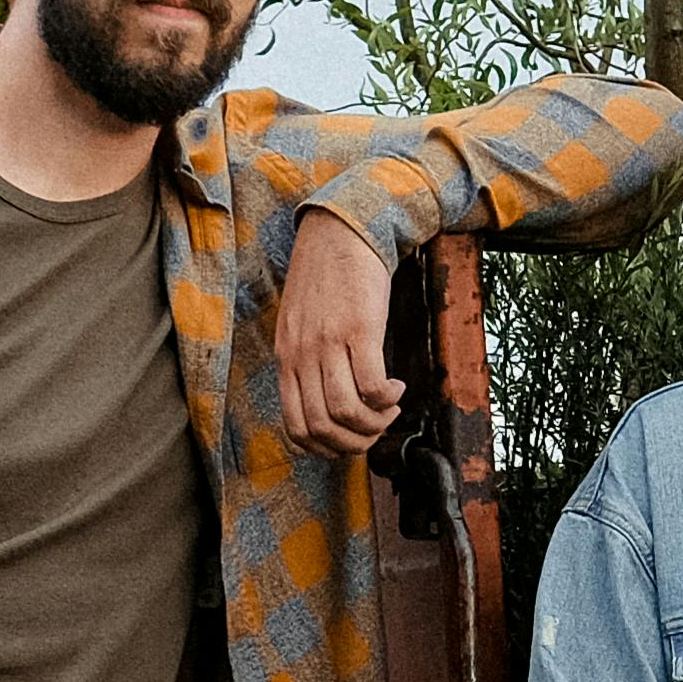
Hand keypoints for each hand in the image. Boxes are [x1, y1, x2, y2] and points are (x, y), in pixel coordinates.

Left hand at [274, 214, 407, 449]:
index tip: (348, 440)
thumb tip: (326, 403)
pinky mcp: (358, 329)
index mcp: (286, 358)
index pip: (295, 428)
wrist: (342, 232)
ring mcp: (328, 343)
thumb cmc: (325, 278)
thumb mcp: (299, 325)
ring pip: (346, 412)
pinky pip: (372, 385)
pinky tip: (396, 386)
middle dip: (355, 443)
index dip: (326, 449)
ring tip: (389, 407)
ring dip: (375, 422)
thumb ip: (306, 362)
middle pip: (322, 428)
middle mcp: (302, 355)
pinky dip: (387, 398)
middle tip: (376, 428)